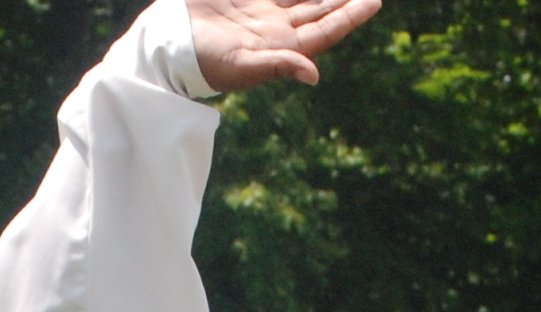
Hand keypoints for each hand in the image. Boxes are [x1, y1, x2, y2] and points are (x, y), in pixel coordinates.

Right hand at [187, 0, 381, 91]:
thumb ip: (279, 66)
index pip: (326, 30)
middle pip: (320, 9)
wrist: (167, 43)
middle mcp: (277, 28)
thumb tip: (314, 76)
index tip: (374, 1)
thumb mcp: (242, 67)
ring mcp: (261, 11)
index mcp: (283, 47)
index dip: (351, 16)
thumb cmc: (203, 62)